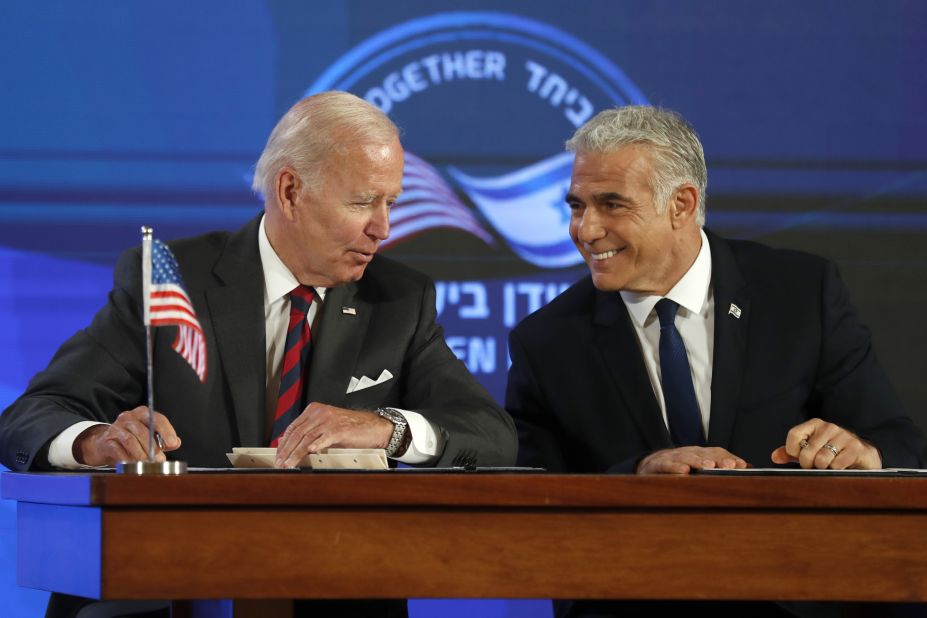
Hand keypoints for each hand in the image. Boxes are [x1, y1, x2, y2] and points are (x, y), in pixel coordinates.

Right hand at [73, 406, 180, 465]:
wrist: (105, 444)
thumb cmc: (133, 440)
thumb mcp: (150, 437)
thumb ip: (163, 440)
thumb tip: (175, 443)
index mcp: (143, 413)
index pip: (157, 419)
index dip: (166, 431)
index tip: (172, 444)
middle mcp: (129, 417)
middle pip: (143, 431)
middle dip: (153, 447)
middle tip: (160, 460)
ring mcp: (116, 428)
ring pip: (130, 441)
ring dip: (141, 455)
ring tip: (148, 464)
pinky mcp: (106, 441)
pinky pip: (118, 450)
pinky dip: (127, 459)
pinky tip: (133, 465)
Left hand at [274, 402, 393, 467]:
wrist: (375, 427)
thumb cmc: (353, 429)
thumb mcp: (329, 426)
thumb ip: (313, 433)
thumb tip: (296, 448)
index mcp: (315, 410)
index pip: (293, 427)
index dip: (283, 443)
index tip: (278, 455)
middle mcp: (320, 413)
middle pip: (297, 433)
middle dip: (285, 451)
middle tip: (279, 463)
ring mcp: (329, 421)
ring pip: (306, 438)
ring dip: (295, 454)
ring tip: (288, 464)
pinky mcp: (339, 429)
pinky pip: (323, 438)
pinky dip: (315, 446)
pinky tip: (309, 453)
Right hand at [636, 446, 747, 474]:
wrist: (649, 466)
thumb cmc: (678, 468)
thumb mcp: (698, 467)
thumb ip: (720, 467)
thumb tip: (747, 468)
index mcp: (699, 454)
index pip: (716, 452)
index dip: (729, 457)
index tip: (741, 466)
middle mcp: (688, 453)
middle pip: (704, 454)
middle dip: (718, 459)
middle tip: (730, 465)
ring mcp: (673, 457)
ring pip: (687, 457)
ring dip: (699, 462)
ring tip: (709, 467)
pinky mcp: (658, 464)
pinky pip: (666, 465)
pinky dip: (675, 468)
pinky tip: (683, 472)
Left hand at [771, 418, 881, 469]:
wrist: (862, 456)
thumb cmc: (832, 453)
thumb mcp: (809, 451)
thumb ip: (790, 453)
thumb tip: (774, 457)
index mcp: (814, 424)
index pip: (793, 435)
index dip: (793, 451)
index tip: (799, 457)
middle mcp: (829, 427)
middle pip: (806, 451)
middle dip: (808, 464)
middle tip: (816, 465)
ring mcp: (844, 436)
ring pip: (821, 459)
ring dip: (823, 468)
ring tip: (829, 465)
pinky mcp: (856, 447)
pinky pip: (837, 465)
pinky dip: (836, 470)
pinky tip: (841, 466)